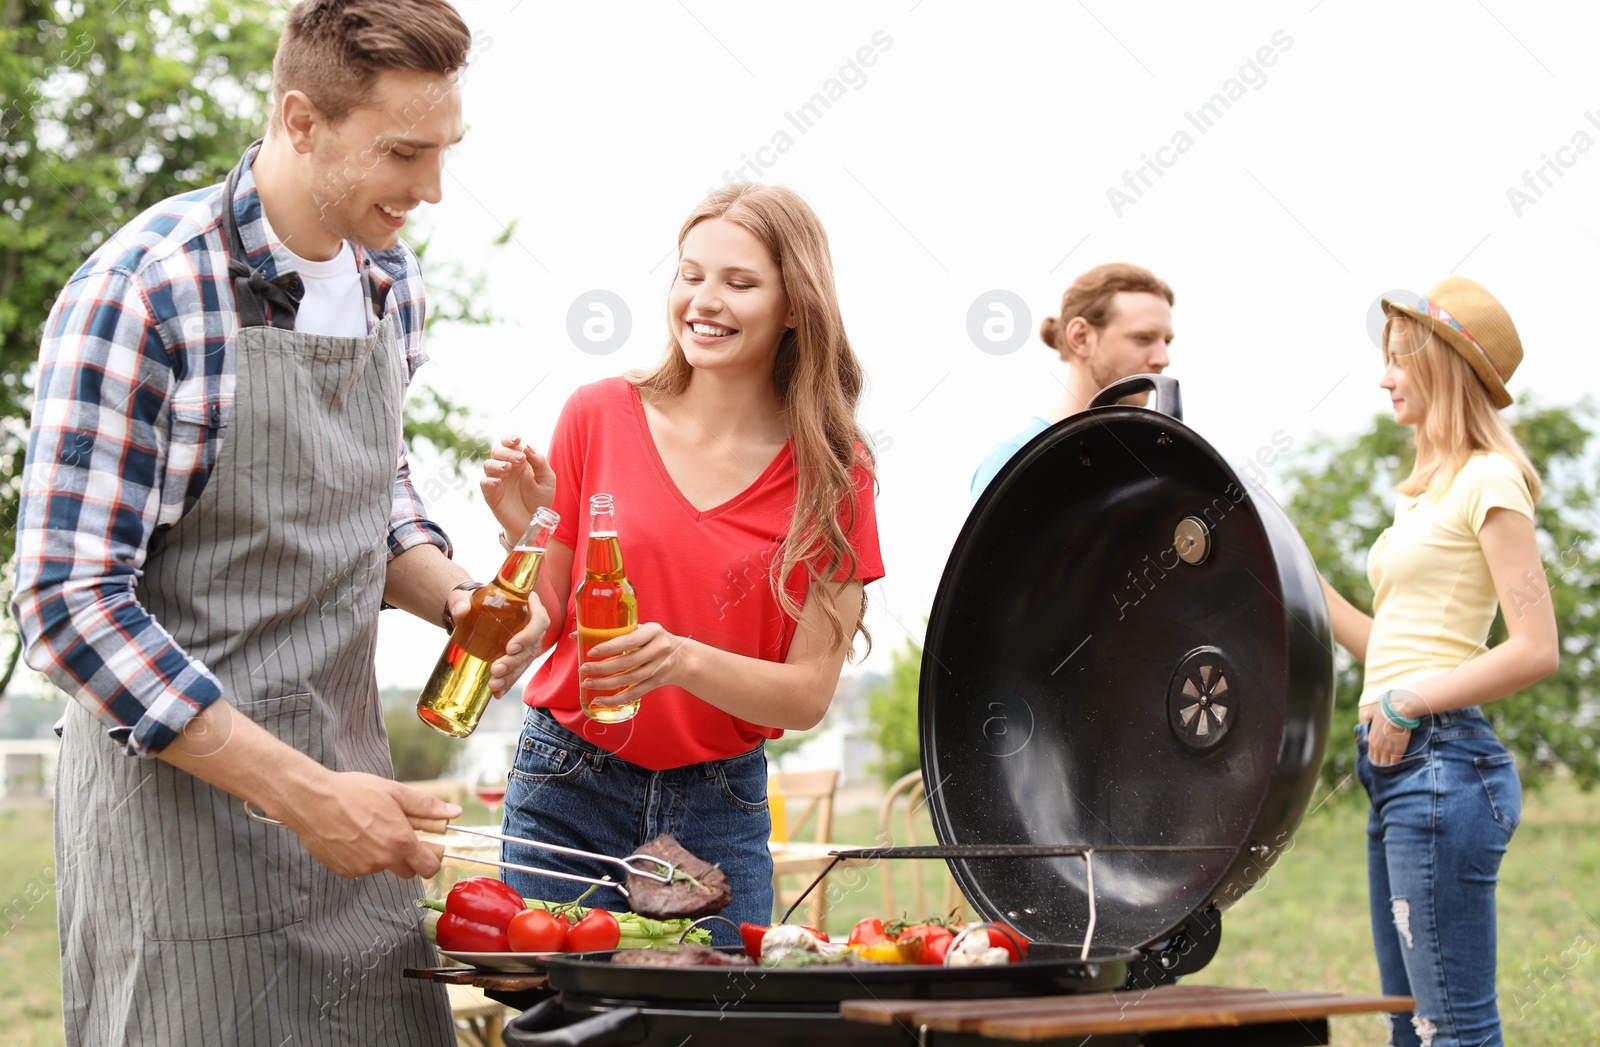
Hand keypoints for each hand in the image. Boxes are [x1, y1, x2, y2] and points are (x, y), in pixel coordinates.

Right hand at [268, 772, 459, 879]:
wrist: (311, 801)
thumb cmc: (353, 792)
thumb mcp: (395, 793)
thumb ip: (426, 807)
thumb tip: (454, 813)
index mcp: (400, 841)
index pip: (429, 868)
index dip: (433, 858)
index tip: (432, 847)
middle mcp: (383, 860)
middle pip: (408, 871)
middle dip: (410, 856)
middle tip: (401, 834)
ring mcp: (362, 868)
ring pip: (384, 867)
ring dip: (385, 854)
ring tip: (371, 827)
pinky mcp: (345, 871)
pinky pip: (363, 868)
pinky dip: (364, 856)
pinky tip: (354, 835)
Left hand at [446, 589, 550, 697]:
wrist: (471, 612)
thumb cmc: (472, 601)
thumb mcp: (464, 596)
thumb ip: (459, 601)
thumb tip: (460, 611)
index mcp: (527, 604)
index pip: (539, 620)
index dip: (529, 635)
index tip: (510, 647)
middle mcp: (532, 624)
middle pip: (533, 646)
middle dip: (516, 661)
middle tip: (496, 669)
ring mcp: (528, 642)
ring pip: (527, 661)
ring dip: (512, 675)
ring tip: (494, 684)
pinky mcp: (519, 655)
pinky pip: (518, 670)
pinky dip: (508, 682)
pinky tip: (497, 692)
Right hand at [479, 435, 556, 537]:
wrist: (534, 521)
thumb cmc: (540, 499)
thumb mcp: (547, 479)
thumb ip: (539, 462)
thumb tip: (527, 447)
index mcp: (519, 460)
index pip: (509, 443)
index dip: (510, 438)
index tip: (517, 440)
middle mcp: (506, 467)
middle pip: (498, 451)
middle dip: (508, 452)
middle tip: (521, 459)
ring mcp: (497, 480)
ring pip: (488, 464)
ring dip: (497, 464)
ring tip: (508, 468)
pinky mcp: (491, 494)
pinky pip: (484, 483)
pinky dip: (490, 481)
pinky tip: (499, 482)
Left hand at [578, 621, 690, 704]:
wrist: (682, 657)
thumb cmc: (653, 639)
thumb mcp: (641, 629)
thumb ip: (615, 631)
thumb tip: (576, 634)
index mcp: (654, 631)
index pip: (630, 640)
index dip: (610, 647)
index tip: (591, 652)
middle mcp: (659, 649)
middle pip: (627, 662)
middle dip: (603, 667)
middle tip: (584, 669)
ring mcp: (659, 668)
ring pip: (629, 679)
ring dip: (606, 684)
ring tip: (587, 683)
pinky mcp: (656, 683)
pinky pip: (634, 693)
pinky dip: (616, 699)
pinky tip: (600, 700)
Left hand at [1367, 716, 1411, 765]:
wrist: (1397, 711)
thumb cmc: (1386, 710)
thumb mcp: (1374, 713)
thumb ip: (1369, 715)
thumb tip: (1365, 715)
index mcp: (1371, 739)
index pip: (1372, 754)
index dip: (1377, 757)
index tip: (1382, 759)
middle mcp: (1377, 746)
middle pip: (1378, 761)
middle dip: (1383, 763)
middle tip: (1389, 764)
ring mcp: (1387, 750)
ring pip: (1386, 764)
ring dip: (1390, 765)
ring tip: (1394, 767)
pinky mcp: (1397, 751)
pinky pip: (1396, 762)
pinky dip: (1397, 764)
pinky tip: (1401, 765)